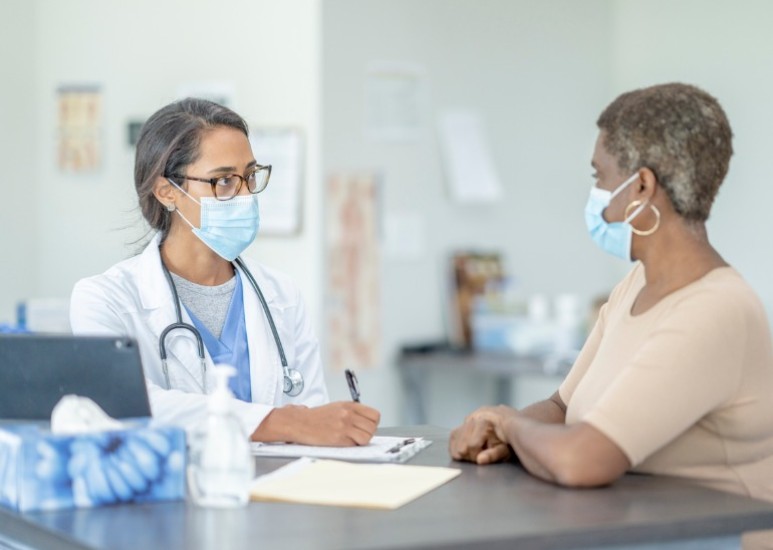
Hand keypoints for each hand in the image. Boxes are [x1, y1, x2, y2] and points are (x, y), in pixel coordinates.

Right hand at [253, 402, 380, 445]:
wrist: (299, 422)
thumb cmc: (317, 417)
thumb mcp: (337, 408)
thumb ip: (352, 413)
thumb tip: (368, 422)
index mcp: (349, 405)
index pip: (375, 415)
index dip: (373, 423)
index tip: (366, 427)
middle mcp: (349, 414)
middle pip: (373, 427)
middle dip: (368, 433)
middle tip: (359, 435)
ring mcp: (344, 425)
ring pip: (367, 437)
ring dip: (362, 441)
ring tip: (351, 440)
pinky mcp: (338, 438)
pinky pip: (355, 444)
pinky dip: (352, 446)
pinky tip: (343, 442)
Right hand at [449, 405, 516, 464]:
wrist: (512, 424)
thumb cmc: (509, 439)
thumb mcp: (504, 449)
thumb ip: (492, 455)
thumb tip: (479, 460)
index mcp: (484, 422)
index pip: (471, 445)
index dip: (475, 456)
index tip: (482, 459)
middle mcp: (474, 417)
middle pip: (461, 441)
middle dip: (467, 453)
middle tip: (477, 457)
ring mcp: (469, 417)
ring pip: (455, 436)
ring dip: (459, 448)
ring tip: (470, 454)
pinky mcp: (465, 420)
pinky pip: (455, 433)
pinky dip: (456, 443)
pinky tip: (461, 450)